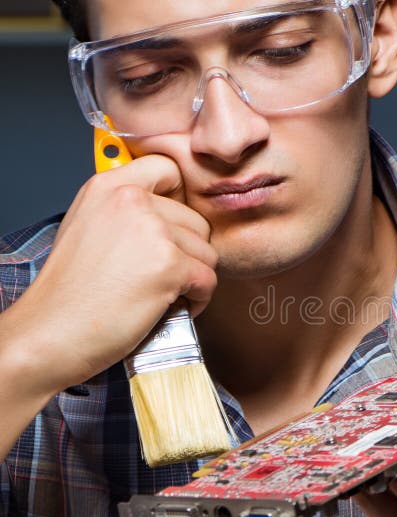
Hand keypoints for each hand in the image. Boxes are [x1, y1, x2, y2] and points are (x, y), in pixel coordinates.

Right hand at [3, 155, 216, 395]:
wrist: (51, 332)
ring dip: (194, 277)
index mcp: (109, 186)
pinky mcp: (170, 265)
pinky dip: (198, 298)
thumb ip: (126, 211)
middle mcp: (132, 201)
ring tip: (163, 294)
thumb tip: (169, 211)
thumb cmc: (70, 292)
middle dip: (187, 252)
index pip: (167, 168)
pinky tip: (172, 307)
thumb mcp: (88, 226)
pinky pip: (209, 279)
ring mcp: (153, 232)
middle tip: (162, 276)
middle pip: (196, 220)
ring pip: (207, 252)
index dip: (178, 198)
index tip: (171, 225)